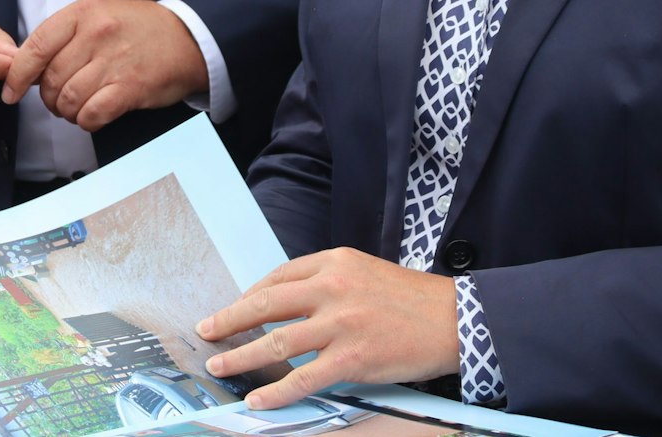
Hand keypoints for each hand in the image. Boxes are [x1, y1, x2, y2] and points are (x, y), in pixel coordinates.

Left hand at [1, 0, 205, 130]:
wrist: (187, 38)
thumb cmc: (138, 29)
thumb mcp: (98, 15)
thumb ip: (64, 37)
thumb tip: (28, 70)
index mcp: (83, 13)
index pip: (35, 46)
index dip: (18, 75)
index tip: (11, 92)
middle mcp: (96, 34)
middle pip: (51, 79)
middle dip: (49, 98)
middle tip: (60, 100)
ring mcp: (114, 61)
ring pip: (69, 100)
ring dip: (68, 112)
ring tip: (79, 107)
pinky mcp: (131, 87)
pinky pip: (92, 114)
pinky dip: (86, 121)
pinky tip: (93, 115)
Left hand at [197, 249, 459, 409]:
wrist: (456, 320)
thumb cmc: (411, 299)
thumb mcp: (365, 272)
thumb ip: (328, 282)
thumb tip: (286, 303)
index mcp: (335, 262)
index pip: (279, 277)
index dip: (250, 296)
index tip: (234, 310)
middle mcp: (334, 288)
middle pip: (267, 304)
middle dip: (230, 319)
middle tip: (205, 331)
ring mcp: (342, 325)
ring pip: (276, 342)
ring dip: (241, 355)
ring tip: (218, 364)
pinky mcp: (353, 359)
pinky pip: (303, 378)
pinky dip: (276, 391)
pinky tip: (257, 398)